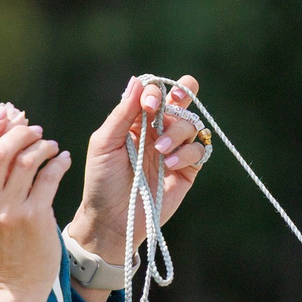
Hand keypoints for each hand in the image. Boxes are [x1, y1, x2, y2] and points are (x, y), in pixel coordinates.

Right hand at [0, 103, 71, 296]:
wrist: (15, 280)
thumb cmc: (1, 236)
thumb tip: (7, 119)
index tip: (4, 114)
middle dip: (19, 132)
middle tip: (34, 130)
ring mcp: (8, 213)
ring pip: (25, 160)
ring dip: (41, 145)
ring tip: (49, 146)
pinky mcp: (34, 218)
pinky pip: (49, 176)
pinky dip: (59, 162)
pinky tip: (63, 160)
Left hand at [67, 75, 205, 264]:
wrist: (112, 219)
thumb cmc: (101, 181)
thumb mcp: (104, 143)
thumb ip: (122, 114)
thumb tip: (137, 81)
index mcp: (137, 120)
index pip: (154, 93)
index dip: (155, 92)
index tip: (147, 106)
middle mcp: (158, 131)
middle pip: (182, 99)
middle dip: (184, 93)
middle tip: (175, 102)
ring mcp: (174, 149)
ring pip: (191, 124)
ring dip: (178, 132)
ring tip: (160, 151)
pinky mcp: (187, 170)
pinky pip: (199, 150)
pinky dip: (187, 153)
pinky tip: (170, 164)